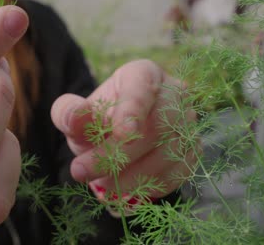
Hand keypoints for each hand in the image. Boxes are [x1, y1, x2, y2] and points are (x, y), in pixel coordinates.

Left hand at [51, 60, 195, 198]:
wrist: (122, 137)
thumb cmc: (100, 120)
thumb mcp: (79, 115)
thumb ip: (70, 114)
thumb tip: (74, 118)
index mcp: (143, 75)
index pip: (141, 90)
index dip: (133, 111)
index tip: (122, 133)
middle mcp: (174, 94)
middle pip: (157, 126)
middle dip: (119, 155)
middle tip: (82, 172)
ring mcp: (189, 123)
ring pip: (169, 153)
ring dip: (133, 176)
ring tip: (103, 185)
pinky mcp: (193, 150)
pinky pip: (177, 172)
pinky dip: (151, 185)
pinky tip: (127, 188)